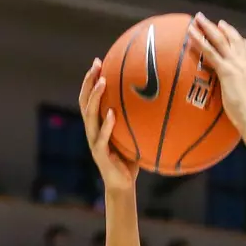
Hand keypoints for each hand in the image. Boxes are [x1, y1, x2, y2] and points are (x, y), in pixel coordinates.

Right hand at [78, 59, 138, 195]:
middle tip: (96, 64)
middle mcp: (93, 130)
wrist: (123, 184)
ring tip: (102, 83)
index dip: (91, 80)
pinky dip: (106, 125)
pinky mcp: (100, 154)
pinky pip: (102, 137)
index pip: (90, 97)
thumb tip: (160, 101)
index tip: (98, 61)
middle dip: (89, 81)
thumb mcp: (134, 135)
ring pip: (90, 116)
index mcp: (98, 124)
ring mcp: (94, 141)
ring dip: (95, 98)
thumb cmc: (131, 158)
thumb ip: (139, 120)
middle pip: (85, 101)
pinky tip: (112, 114)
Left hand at [190, 13, 245, 131]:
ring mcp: (236, 64)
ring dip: (208, 27)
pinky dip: (199, 40)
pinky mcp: (225, 70)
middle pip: (234, 39)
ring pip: (220, 40)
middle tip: (214, 20)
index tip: (231, 32)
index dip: (239, 39)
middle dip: (223, 27)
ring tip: (198, 18)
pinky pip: (210, 51)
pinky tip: (191, 33)